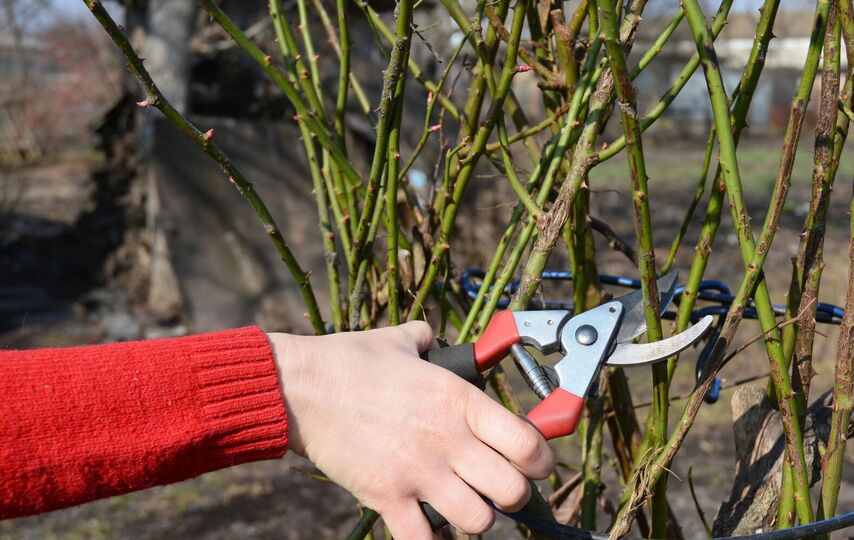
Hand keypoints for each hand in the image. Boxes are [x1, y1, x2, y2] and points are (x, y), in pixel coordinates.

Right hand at [268, 322, 554, 538]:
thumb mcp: (402, 340)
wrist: (300, 387)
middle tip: (498, 488)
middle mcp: (448, 439)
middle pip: (513, 491)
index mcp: (460, 400)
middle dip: (513, 495)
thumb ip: (429, 340)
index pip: (529, 444)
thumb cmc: (350, 361)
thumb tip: (433, 337)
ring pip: (477, 521)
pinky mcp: (386, 496)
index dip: (542, 461)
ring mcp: (418, 471)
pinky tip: (427, 526)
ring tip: (461, 505)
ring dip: (474, 518)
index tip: (536, 464)